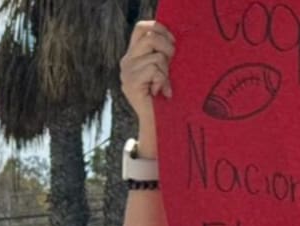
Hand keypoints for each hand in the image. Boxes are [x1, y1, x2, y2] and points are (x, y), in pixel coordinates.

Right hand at [119, 20, 175, 155]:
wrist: (158, 123)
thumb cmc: (166, 97)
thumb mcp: (165, 71)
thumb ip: (163, 55)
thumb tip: (173, 40)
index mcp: (134, 54)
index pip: (141, 27)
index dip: (159, 28)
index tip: (173, 41)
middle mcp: (127, 60)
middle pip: (150, 38)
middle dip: (168, 49)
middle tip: (172, 65)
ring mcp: (127, 71)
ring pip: (156, 58)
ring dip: (166, 72)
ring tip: (164, 86)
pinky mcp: (130, 82)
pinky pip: (154, 71)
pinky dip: (163, 82)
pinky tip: (161, 92)